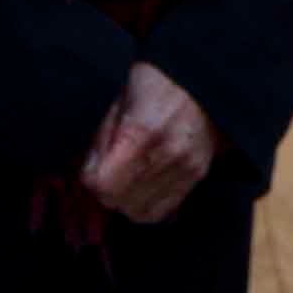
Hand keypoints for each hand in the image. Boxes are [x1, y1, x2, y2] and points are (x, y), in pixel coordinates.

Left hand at [75, 62, 219, 226]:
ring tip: (126, 181)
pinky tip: (142, 189)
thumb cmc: (157, 85)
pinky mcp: (197, 176)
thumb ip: (102, 143)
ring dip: (125, 201)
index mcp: (141, 131)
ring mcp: (184, 169)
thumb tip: (89, 177)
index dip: (91, 179)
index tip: (93, 169)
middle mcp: (166, 155)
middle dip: (105, 192)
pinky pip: (162, 212)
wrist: (203, 80)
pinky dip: (145, 206)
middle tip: (107, 174)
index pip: (104, 183)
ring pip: (138, 212)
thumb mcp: (119, 103)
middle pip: (118, 201)